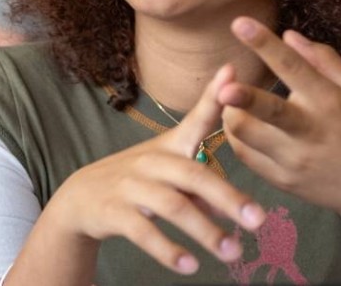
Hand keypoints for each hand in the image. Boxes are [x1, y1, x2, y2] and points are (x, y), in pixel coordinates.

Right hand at [26, 65, 262, 276]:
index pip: (196, 118)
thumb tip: (236, 207)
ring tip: (232, 252)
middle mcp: (152, 162)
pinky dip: (168, 250)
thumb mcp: (169, 173)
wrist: (81, 198)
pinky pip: (143, 232)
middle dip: (229, 197)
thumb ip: (204, 184)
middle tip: (259, 220)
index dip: (214, 96)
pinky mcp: (113, 212)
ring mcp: (131, 187)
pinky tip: (190, 266)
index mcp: (170, 148)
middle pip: (194, 175)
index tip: (233, 73)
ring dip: (205, 231)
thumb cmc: (137, 182)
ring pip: (173, 207)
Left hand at [218, 17, 340, 268]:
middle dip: (239, 97)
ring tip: (231, 99)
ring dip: (230, 111)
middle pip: (264, 112)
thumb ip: (324, 61)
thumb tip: (288, 35)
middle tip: (222, 85)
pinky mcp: (282, 181)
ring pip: (243, 134)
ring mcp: (293, 160)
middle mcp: (309, 132)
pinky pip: (244, 155)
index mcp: (330, 102)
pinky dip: (237, 135)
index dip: (264, 44)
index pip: (292, 68)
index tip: (239, 23)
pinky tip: (244, 124)